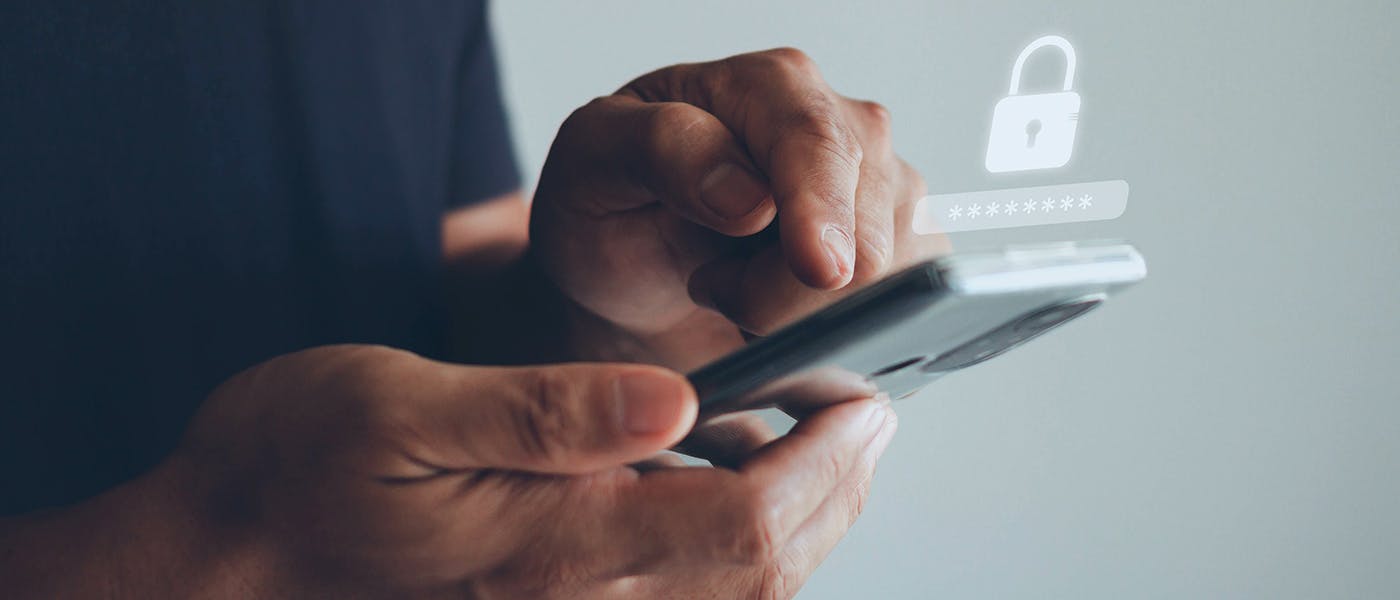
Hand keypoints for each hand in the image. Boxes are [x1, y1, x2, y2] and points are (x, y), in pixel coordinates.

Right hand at [162, 345, 894, 597]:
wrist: (231, 551)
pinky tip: (725, 469)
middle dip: (834, 492)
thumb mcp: (407, 409)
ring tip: (822, 435)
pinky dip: (731, 534)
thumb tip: (679, 400)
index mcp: (554, 547)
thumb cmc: (301, 467)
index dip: (823, 465)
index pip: (744, 526)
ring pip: (732, 588)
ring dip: (796, 517)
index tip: (865, 402)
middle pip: (759, 569)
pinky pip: (678, 587)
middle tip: (869, 416)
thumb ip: (546, 411)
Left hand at [532, 47, 946, 368]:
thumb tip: (750, 195)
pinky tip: (783, 316)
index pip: (820, 146)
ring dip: (803, 316)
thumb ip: (661, 150)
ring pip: (890, 282)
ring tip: (740, 291)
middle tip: (711, 283)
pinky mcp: (903, 249)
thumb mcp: (595, 158)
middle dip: (782, 293)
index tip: (816, 269)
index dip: (821, 211)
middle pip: (865, 234)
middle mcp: (845, 127)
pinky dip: (837, 334)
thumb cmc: (614, 204)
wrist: (628, 267)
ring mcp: (883, 190)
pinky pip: (902, 310)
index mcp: (770, 86)